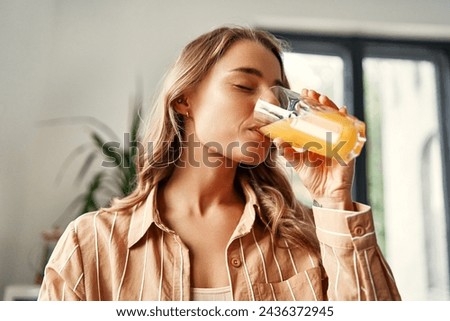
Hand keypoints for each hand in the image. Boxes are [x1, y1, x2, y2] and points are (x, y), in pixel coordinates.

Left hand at [274, 89, 354, 209]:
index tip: (303, 94)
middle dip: (320, 102)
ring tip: (323, 99)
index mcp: (318, 138)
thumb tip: (277, 140)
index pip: (315, 117)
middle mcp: (330, 137)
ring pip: (338, 119)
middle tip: (311, 93)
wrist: (326, 195)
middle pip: (327, 114)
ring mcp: (340, 141)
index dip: (310, 105)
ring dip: (331, 108)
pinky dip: (347, 121)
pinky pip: (350, 132)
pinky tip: (343, 112)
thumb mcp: (297, 162)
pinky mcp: (349, 149)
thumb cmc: (313, 178)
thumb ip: (287, 151)